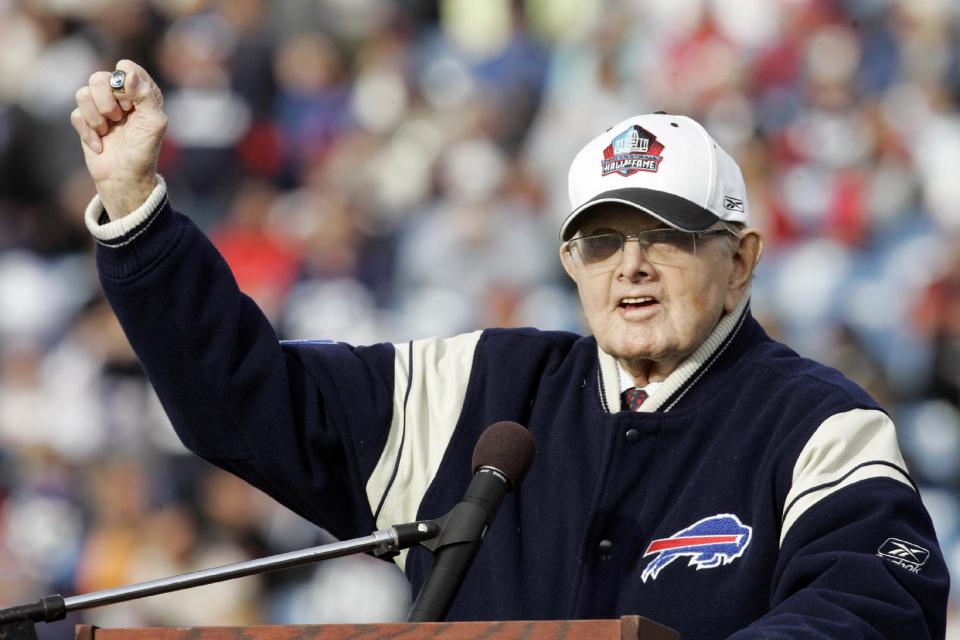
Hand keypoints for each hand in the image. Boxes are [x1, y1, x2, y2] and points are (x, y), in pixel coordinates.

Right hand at [70, 60, 166, 219]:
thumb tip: (126, 71)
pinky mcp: (86, 121)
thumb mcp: (154, 122)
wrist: (125, 177)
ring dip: (96, 117)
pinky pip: (76, 114)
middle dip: (107, 101)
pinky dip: (88, 132)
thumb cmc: (144, 150)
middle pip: (99, 77)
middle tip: (119, 118)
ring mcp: (101, 107)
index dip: (124, 84)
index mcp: (141, 92)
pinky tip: (101, 145)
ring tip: (108, 131)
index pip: (126, 68)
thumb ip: (145, 94)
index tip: (131, 105)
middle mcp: (121, 96)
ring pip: (83, 93)